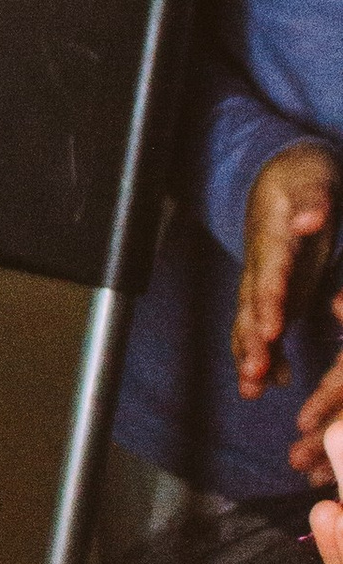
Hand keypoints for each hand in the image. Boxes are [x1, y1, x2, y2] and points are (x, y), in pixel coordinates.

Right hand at [232, 139, 342, 435]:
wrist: (279, 172)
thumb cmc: (302, 175)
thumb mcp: (312, 177)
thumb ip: (311, 200)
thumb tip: (308, 221)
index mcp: (272, 237)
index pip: (269, 272)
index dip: (269, 301)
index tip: (272, 331)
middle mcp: (261, 264)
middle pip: (251, 306)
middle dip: (252, 342)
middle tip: (254, 375)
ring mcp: (264, 280)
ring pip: (250, 322)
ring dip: (251, 356)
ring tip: (253, 390)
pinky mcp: (274, 292)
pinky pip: (264, 326)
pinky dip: (269, 354)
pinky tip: (278, 382)